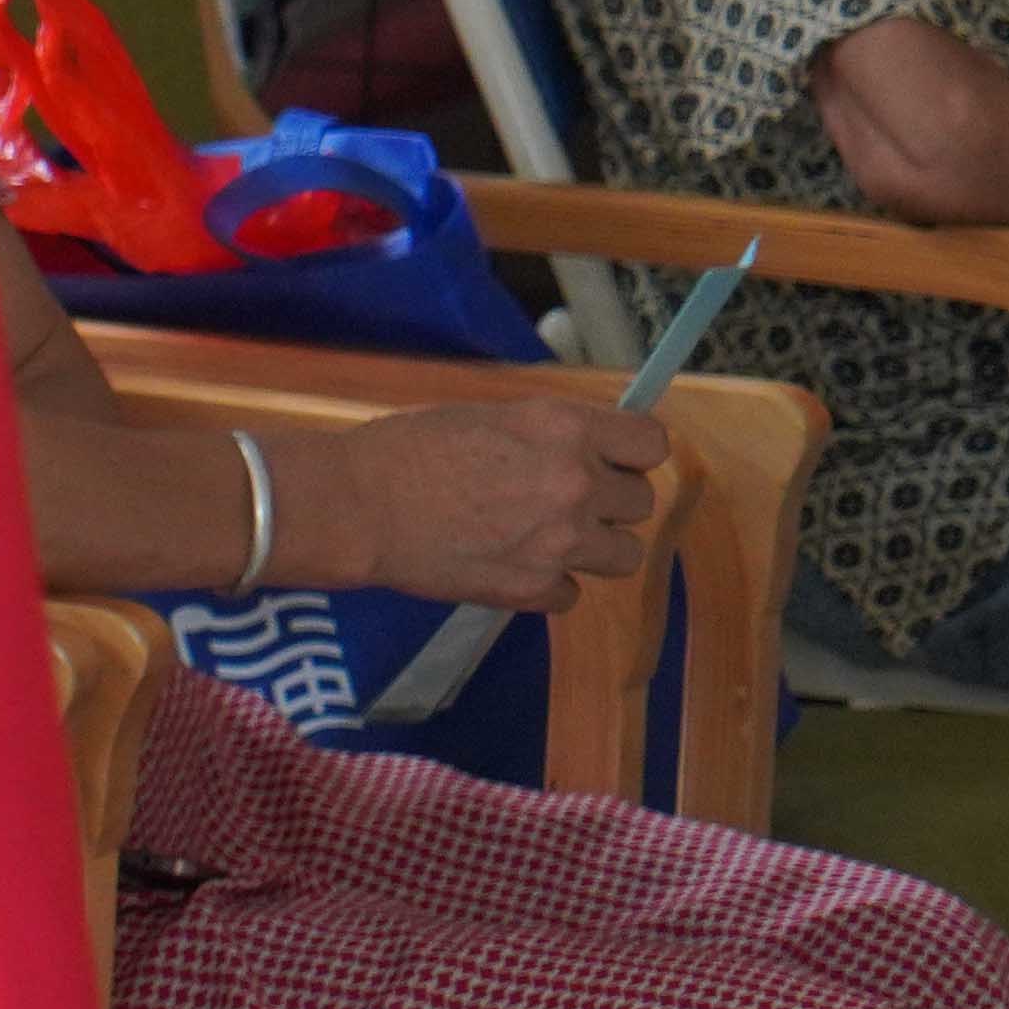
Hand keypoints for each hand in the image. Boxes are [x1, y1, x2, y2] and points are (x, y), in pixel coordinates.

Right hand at [295, 388, 673, 612]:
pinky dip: (549, 582)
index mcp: (562, 428)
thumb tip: (586, 450)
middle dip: (609, 501)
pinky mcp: (535, 589)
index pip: (652, 443)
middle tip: (564, 498)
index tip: (618, 459)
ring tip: (547, 537)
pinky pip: (573, 592)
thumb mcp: (487, 416)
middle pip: (641, 502)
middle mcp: (574, 483)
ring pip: (626, 554)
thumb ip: (548, 434)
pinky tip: (511, 563)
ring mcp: (560, 542)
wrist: (356, 505)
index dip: (634, 453)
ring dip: (594, 546)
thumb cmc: (405, 449)